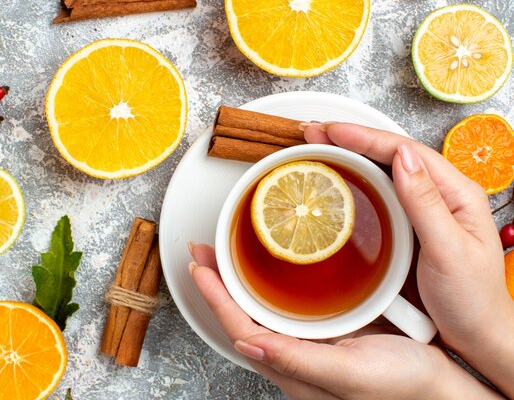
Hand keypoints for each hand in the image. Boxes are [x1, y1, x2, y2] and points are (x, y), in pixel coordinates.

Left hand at [189, 243, 502, 399]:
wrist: (439, 388)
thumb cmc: (401, 387)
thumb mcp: (349, 372)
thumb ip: (298, 360)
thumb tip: (247, 344)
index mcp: (292, 366)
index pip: (239, 327)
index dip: (215, 296)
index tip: (199, 265)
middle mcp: (293, 354)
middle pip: (243, 314)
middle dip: (218, 283)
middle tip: (204, 251)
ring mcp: (309, 342)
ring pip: (261, 308)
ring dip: (240, 280)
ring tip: (226, 253)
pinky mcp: (327, 331)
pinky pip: (285, 306)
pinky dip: (270, 284)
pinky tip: (274, 268)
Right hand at [301, 122, 513, 396]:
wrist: (477, 336)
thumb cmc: (472, 299)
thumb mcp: (449, 250)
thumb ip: (425, 203)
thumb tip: (402, 157)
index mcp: (457, 193)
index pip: (406, 151)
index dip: (366, 137)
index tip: (332, 130)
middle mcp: (440, 195)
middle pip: (392, 155)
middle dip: (352, 139)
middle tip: (314, 133)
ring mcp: (423, 211)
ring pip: (384, 172)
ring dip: (351, 157)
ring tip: (319, 148)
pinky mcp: (408, 228)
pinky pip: (380, 196)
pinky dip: (356, 183)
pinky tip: (338, 182)